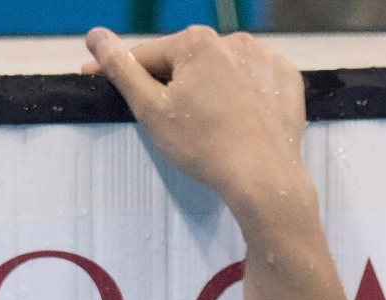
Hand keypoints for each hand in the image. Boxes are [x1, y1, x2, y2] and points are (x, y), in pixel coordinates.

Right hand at [83, 26, 306, 209]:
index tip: (99, 77)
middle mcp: (235, 41)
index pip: (149, 55)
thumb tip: (96, 36)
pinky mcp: (288, 81)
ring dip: (211, 87)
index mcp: (197, 43)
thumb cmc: (206, 147)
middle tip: (172, 118)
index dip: (124, 71)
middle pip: (189, 61)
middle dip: (175, 83)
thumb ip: (123, 69)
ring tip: (210, 122)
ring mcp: (266, 60)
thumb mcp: (152, 110)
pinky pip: (255, 81)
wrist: (264, 178)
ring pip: (224, 70)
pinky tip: (240, 118)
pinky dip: (245, 94)